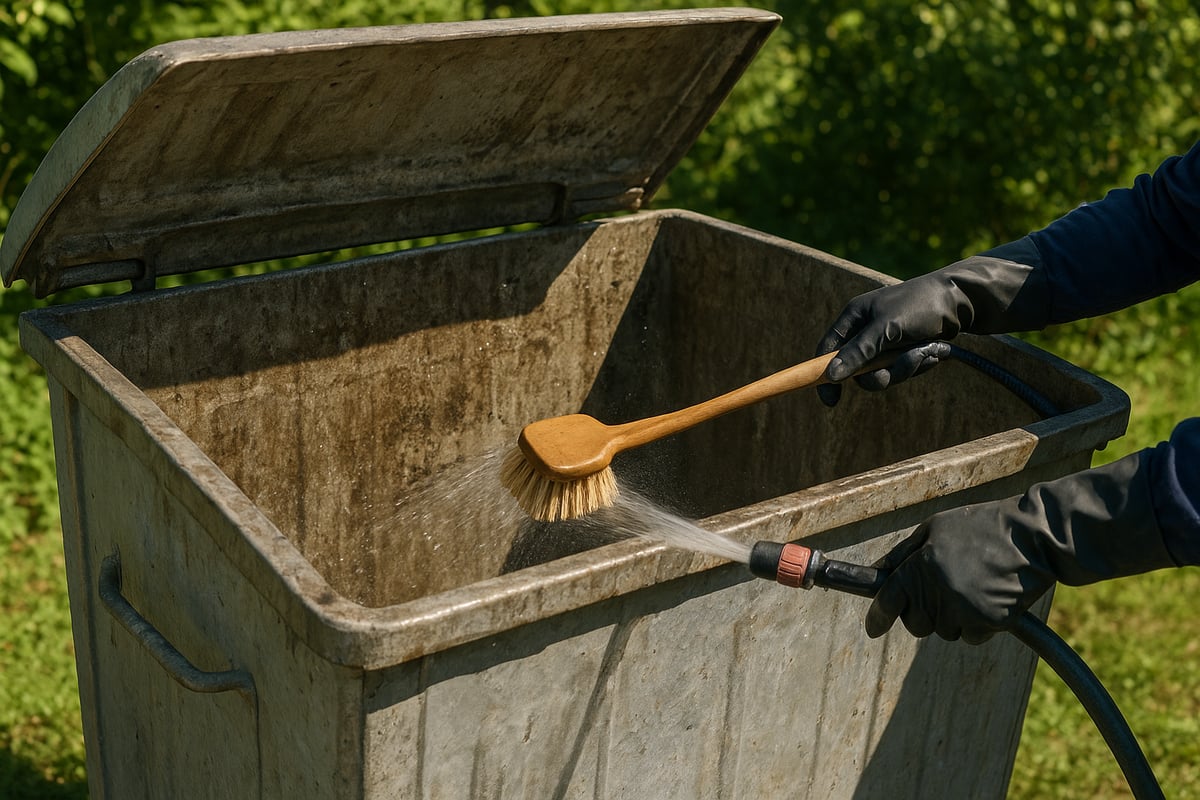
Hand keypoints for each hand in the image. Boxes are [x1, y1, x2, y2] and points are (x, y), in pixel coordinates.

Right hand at [816, 242, 1046, 406]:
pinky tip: (936, 350)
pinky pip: (903, 371)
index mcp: (854, 318)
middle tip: (900, 367)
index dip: (825, 374)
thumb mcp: (886, 328)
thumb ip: (858, 352)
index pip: (828, 350)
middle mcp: (867, 330)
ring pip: (884, 374)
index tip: (831, 400)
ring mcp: (887, 342)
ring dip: (906, 368)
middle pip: (858, 370)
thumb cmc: (921, 305)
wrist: (963, 299)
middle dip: (881, 373)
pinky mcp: (906, 349)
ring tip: (927, 351)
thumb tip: (831, 375)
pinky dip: (919, 364)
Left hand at [865, 450, 1178, 643]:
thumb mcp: (936, 528)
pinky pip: (970, 636)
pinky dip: (976, 625)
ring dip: (951, 617)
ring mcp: (964, 608)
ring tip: (971, 586)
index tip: (872, 628)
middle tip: (939, 592)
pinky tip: (987, 598)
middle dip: (922, 613)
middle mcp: (938, 590)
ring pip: (944, 631)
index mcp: (921, 564)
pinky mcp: (989, 622)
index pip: (889, 600)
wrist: (1034, 537)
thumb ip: (903, 553)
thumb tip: (877, 573)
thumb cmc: (983, 527)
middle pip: (915, 623)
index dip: (877, 617)